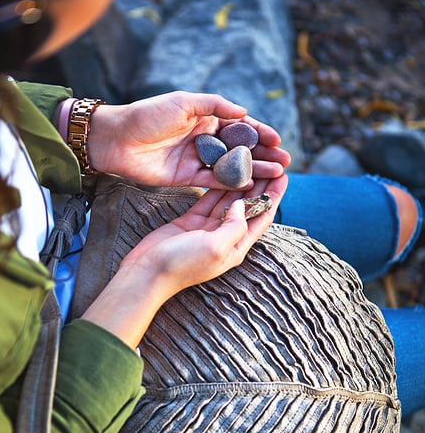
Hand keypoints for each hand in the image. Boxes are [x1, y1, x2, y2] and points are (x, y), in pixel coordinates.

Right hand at [81, 174, 287, 348]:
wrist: (147, 272)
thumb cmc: (182, 265)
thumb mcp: (215, 248)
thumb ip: (234, 226)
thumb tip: (242, 205)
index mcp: (236, 247)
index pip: (262, 218)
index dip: (273, 197)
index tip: (283, 176)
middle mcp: (225, 238)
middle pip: (247, 207)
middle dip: (259, 185)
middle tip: (269, 161)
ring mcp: (208, 229)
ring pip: (228, 201)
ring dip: (240, 182)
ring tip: (250, 160)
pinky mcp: (191, 222)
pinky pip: (209, 200)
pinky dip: (217, 186)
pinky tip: (224, 170)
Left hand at [88, 91, 290, 188]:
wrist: (117, 139)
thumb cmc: (148, 115)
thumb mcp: (183, 102)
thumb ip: (215, 106)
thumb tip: (244, 112)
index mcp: (205, 118)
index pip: (239, 126)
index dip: (260, 133)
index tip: (278, 141)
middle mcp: (204, 139)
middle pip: (240, 149)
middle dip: (264, 155)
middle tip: (285, 163)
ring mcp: (197, 160)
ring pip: (231, 166)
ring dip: (254, 170)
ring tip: (276, 174)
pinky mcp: (187, 178)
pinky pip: (214, 181)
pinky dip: (232, 184)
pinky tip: (251, 185)